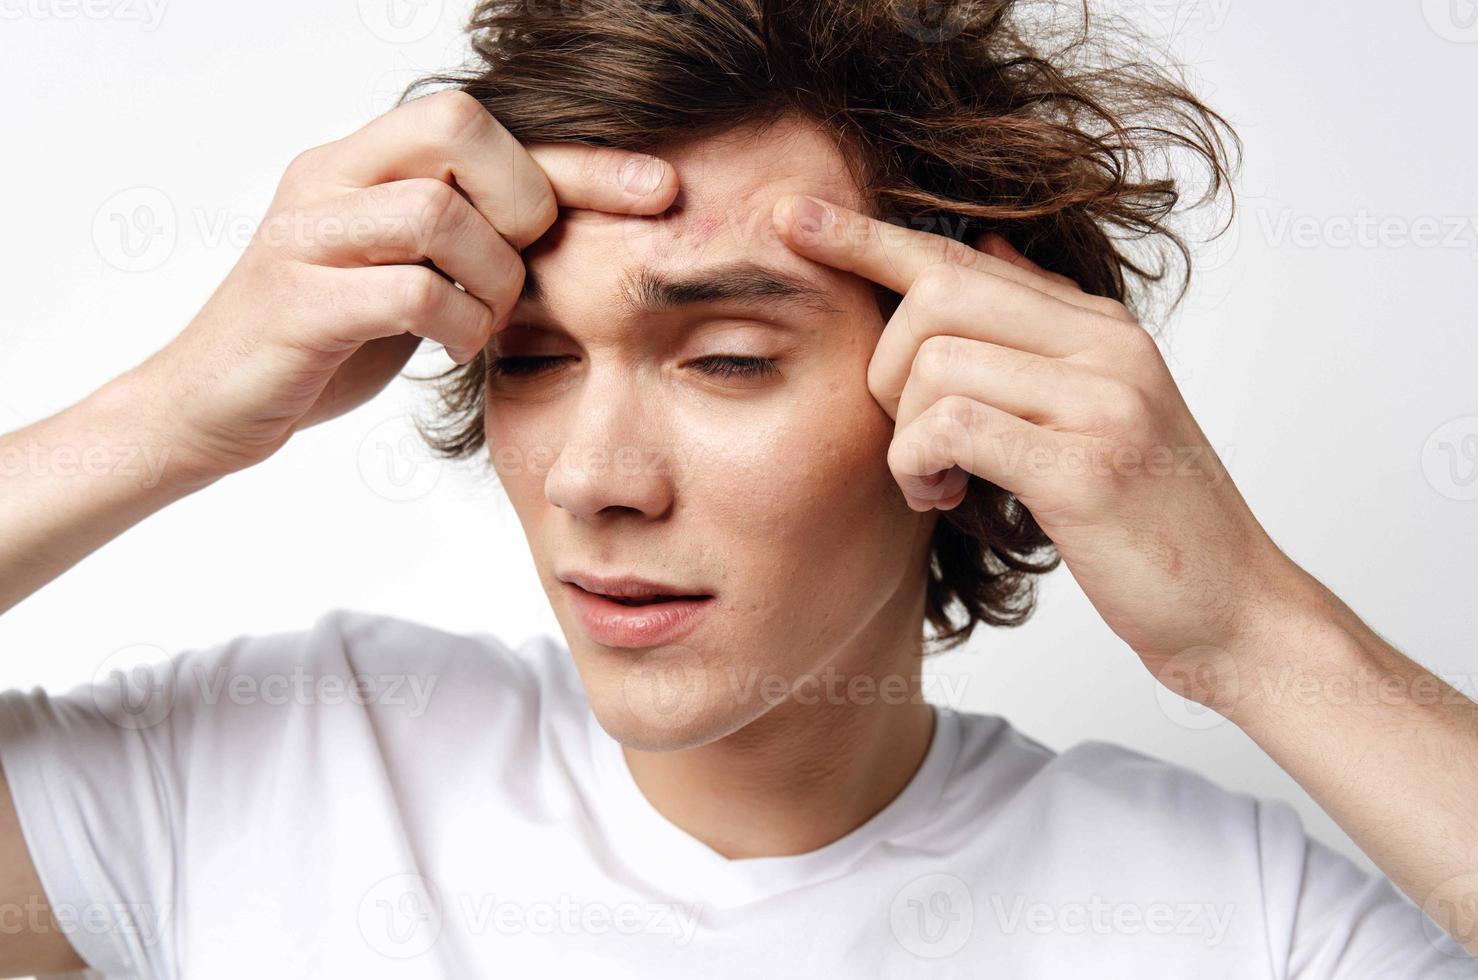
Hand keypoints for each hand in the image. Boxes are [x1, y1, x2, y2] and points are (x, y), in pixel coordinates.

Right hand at [127, 89, 677, 488]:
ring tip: (483, 322)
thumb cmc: (324, 339)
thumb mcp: (406, 273)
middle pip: (461, 127)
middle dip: (521, 203)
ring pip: (439, 211)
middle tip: (516, 272)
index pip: (489, 127)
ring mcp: (305, 234)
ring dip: (491, 279)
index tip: (661, 189)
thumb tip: (570, 223)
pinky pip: (410, 291)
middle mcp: (329, 176)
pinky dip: (455, 325)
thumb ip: (465, 238)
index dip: (582, 158)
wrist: (208, 405)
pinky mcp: (295, 300)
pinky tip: (451, 348)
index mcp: (360, 160)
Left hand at [772, 193, 1296, 688]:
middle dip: (885, 368)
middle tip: (907, 436)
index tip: (793, 221)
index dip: (868, 237)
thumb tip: (981, 251)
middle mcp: (1105, 345)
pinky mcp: (1083, 466)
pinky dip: (919, 464)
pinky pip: (947, 425)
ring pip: (932, 365)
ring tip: (938, 485)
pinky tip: (946, 499)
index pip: (963, 256)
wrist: (1235, 612)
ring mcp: (1100, 400)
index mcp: (1100, 327)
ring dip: (905, 437)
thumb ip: (1039, 333)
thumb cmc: (1149, 520)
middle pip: (933, 295)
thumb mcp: (1101, 409)